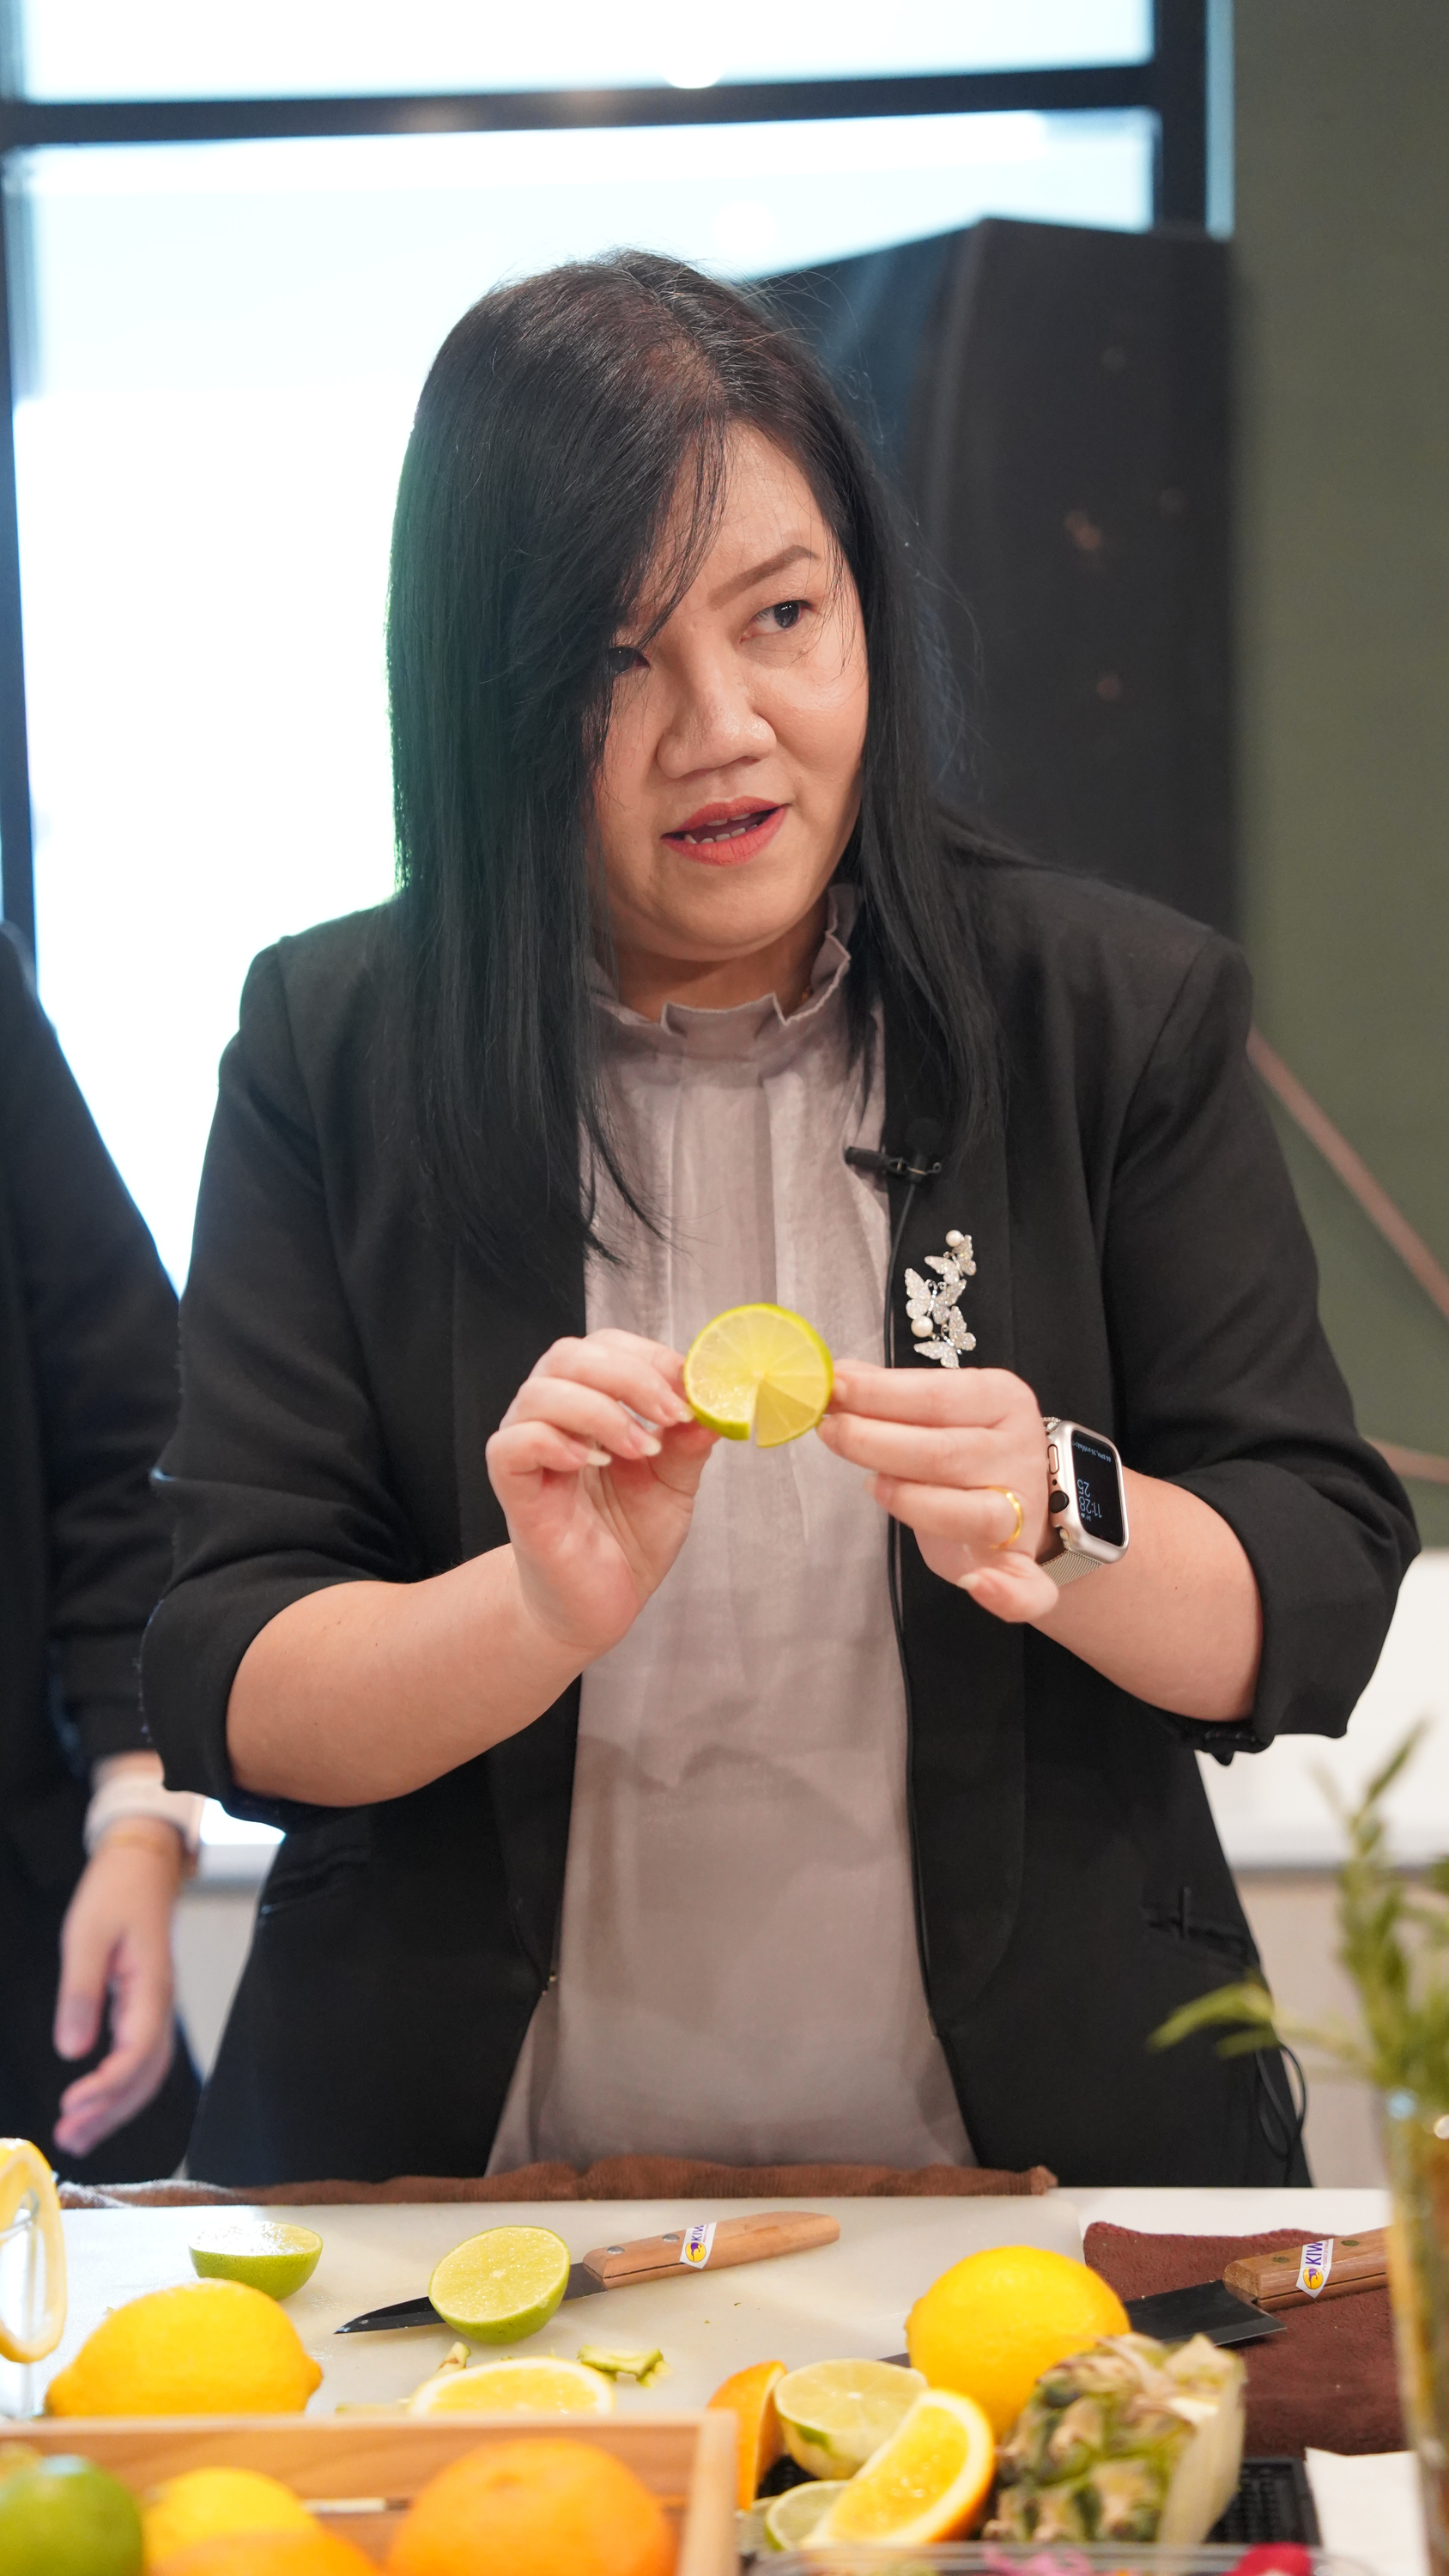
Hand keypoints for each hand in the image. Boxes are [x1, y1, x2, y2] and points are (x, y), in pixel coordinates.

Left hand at [52, 1822, 182, 2158]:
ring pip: (147, 2072)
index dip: (107, 2087)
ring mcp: (156, 2007)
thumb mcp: (85, 1936)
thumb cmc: (114, 1894)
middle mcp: (160, 2004)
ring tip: (78, 2135)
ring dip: (115, 2107)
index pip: (137, 2053)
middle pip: (146, 2075)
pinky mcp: (145, 2006)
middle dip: (110, 2111)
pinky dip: (120, 2087)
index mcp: (151, 1987)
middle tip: (69, 2137)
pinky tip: (95, 2101)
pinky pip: (141, 2057)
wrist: (142, 1865)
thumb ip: (80, 1993)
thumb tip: (72, 2050)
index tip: (71, 2105)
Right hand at [486, 1329, 716, 1659]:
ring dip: (599, 1411)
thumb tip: (715, 1403)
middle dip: (629, 1376)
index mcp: (590, 1403)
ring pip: (540, 1392)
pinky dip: (553, 1443)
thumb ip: (688, 1442)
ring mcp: (527, 1451)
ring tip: (639, 1449)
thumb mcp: (674, 1484)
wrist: (597, 1605)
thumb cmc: (628, 1538)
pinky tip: (589, 1463)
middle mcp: (552, 1416)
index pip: (606, 1347)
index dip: (650, 1357)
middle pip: (569, 1356)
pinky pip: (513, 1445)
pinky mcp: (513, 1489)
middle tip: (671, 1413)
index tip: (691, 1387)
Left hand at [816, 1362, 1060, 1620]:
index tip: (834, 1388)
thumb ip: (893, 1394)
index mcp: (1001, 1400)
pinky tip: (977, 1585)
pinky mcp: (1019, 1564)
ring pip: (969, 1513)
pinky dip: (1006, 1594)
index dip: (879, 1393)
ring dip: (911, 1502)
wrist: (1025, 1500)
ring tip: (870, 1486)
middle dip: (875, 1442)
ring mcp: (1022, 1511)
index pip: (936, 1394)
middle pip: (942, 1452)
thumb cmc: (965, 1447)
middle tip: (829, 1431)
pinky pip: (1026, 1587)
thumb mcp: (937, 1409)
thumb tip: (839, 1375)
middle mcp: (1016, 1451)